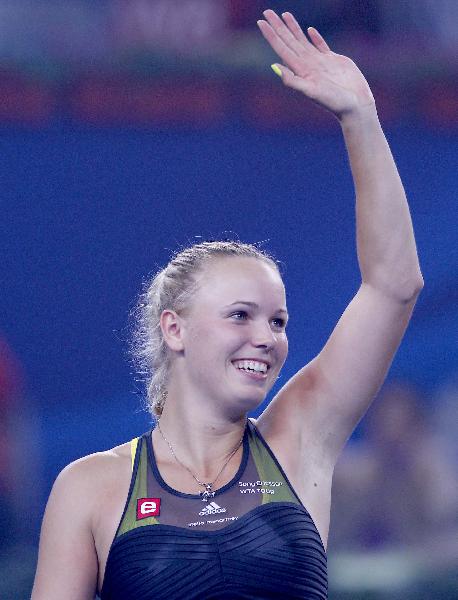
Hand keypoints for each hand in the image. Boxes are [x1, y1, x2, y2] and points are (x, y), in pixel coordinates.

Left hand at [257, 10, 374, 118]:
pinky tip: (309, 30)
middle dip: (278, 27)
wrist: (355, 106)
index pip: (282, 48)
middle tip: (267, 11)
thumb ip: (293, 80)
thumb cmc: (334, 102)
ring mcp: (320, 63)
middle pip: (289, 41)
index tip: (261, 21)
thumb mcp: (312, 92)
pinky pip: (321, 46)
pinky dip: (314, 37)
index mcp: (301, 70)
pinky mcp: (333, 61)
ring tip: (284, 15)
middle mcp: (307, 65)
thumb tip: (274, 66)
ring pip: (303, 41)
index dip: (271, 35)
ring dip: (293, 28)